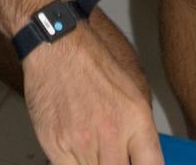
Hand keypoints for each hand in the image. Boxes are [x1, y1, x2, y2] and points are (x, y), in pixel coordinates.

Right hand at [23, 27, 163, 164]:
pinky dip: (72, 164)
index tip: (136, 164)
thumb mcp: (132, 88)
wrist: (56, 43)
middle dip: (116, 164)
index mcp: (136, 118)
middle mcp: (112, 133)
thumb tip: (139, 158)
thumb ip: (139, 130)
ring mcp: (83, 142)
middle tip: (110, 154)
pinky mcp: (56, 145)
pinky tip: (74, 149)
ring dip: (94, 163)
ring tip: (90, 145)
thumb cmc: (91, 60)